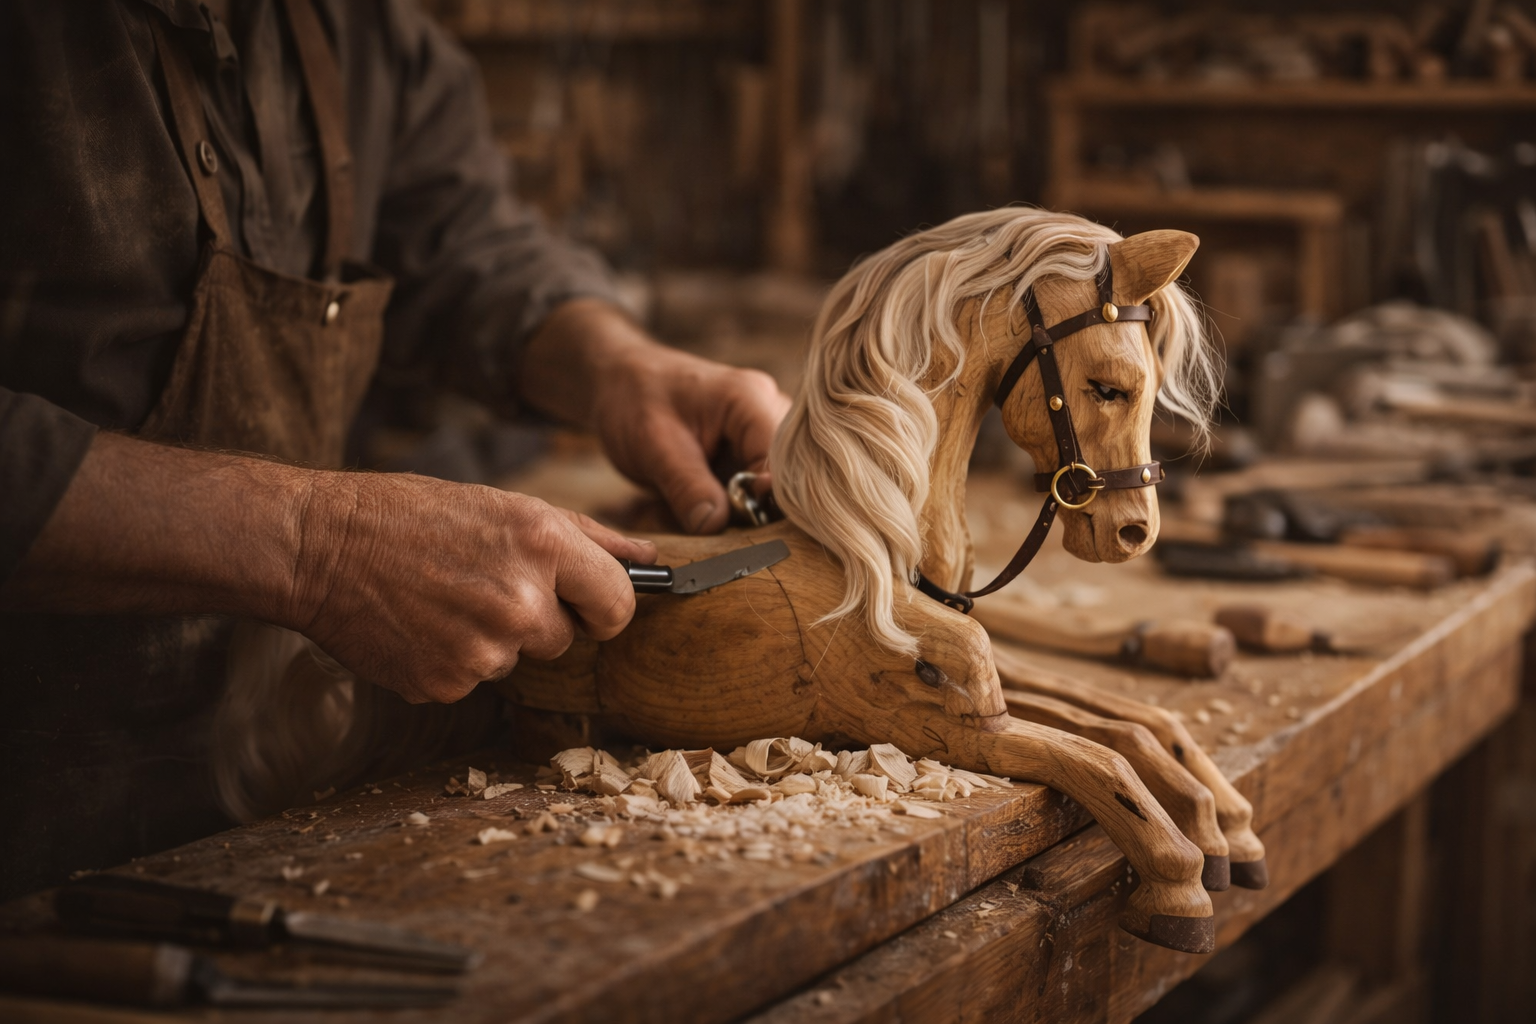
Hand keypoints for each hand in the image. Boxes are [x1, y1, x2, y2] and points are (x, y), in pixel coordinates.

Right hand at [4, 434, 654, 703]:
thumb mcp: (507, 506)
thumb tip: (651, 558)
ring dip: (493, 639)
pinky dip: (453, 659)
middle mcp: (523, 600)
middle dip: (540, 619)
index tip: (584, 602)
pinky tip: (421, 624)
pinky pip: (475, 682)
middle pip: (568, 638)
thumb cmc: (415, 516)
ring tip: (446, 598)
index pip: (621, 605)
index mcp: (545, 545)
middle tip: (485, 585)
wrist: (320, 547)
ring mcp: (484, 648)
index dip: (603, 606)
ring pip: (518, 660)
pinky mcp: (448, 684)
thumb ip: (588, 537)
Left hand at [519, 300, 791, 533]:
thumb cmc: (634, 399)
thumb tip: (715, 526)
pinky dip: (730, 503)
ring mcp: (763, 430)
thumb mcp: (654, 446)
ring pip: (771, 486)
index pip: (782, 461)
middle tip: (713, 519)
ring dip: (740, 507)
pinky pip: (754, 487)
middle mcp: (768, 410)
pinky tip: (700, 500)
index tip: (731, 521)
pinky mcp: (750, 449)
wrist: (620, 381)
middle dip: (753, 507)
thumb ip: (688, 487)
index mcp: (750, 399)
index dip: (764, 499)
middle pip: (786, 475)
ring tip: (698, 505)